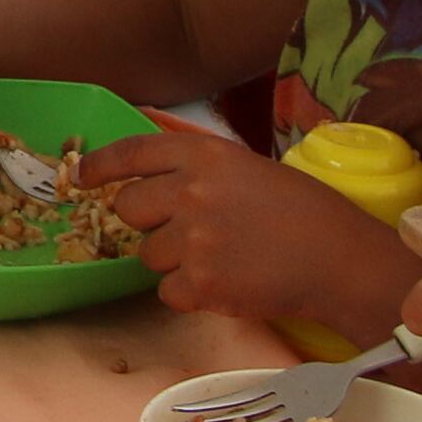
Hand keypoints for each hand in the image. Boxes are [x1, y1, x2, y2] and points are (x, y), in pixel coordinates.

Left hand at [68, 131, 407, 328]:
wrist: (338, 260)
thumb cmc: (301, 210)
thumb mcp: (246, 164)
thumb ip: (193, 155)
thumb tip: (146, 129)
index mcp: (203, 155)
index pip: (131, 152)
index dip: (101, 165)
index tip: (83, 176)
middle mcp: (191, 191)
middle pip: (127, 207)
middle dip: (147, 220)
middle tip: (185, 229)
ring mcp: (193, 239)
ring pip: (146, 253)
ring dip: (173, 259)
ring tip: (221, 256)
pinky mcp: (200, 283)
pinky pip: (167, 291)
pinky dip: (190, 293)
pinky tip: (226, 281)